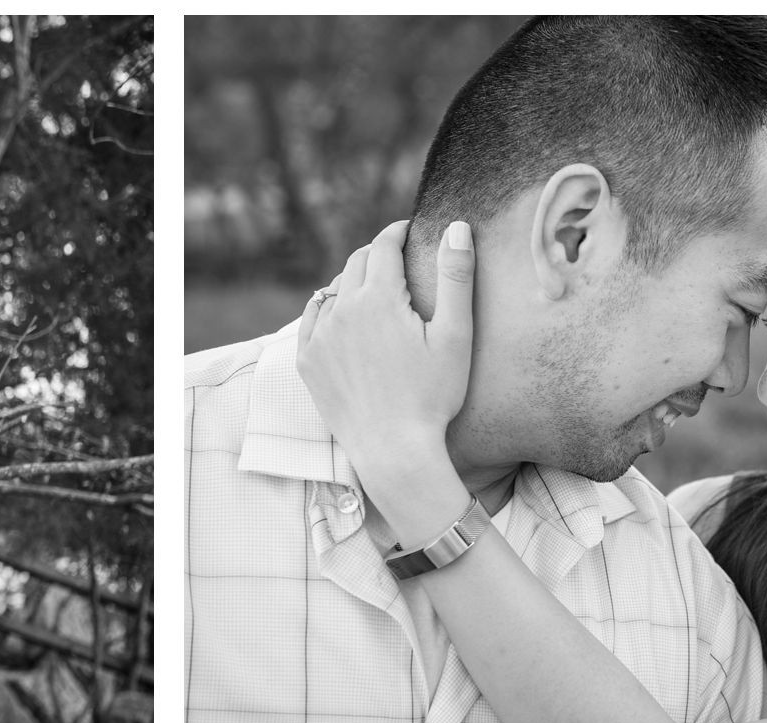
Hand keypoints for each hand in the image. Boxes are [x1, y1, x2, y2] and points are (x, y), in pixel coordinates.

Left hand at [296, 219, 477, 467]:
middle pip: (356, 262)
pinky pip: (313, 318)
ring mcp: (320, 336)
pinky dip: (328, 309)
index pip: (383, 245)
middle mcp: (342, 310)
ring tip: (373, 289)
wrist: (394, 451)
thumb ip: (457, 277)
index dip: (398, 232)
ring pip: (333, 290)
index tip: (408, 229)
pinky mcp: (307, 361)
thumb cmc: (433, 397)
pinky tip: (343, 316)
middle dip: (376, 255)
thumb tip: (458, 227)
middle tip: (395, 259)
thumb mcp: (455, 336)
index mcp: (378, 298)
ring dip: (353, 282)